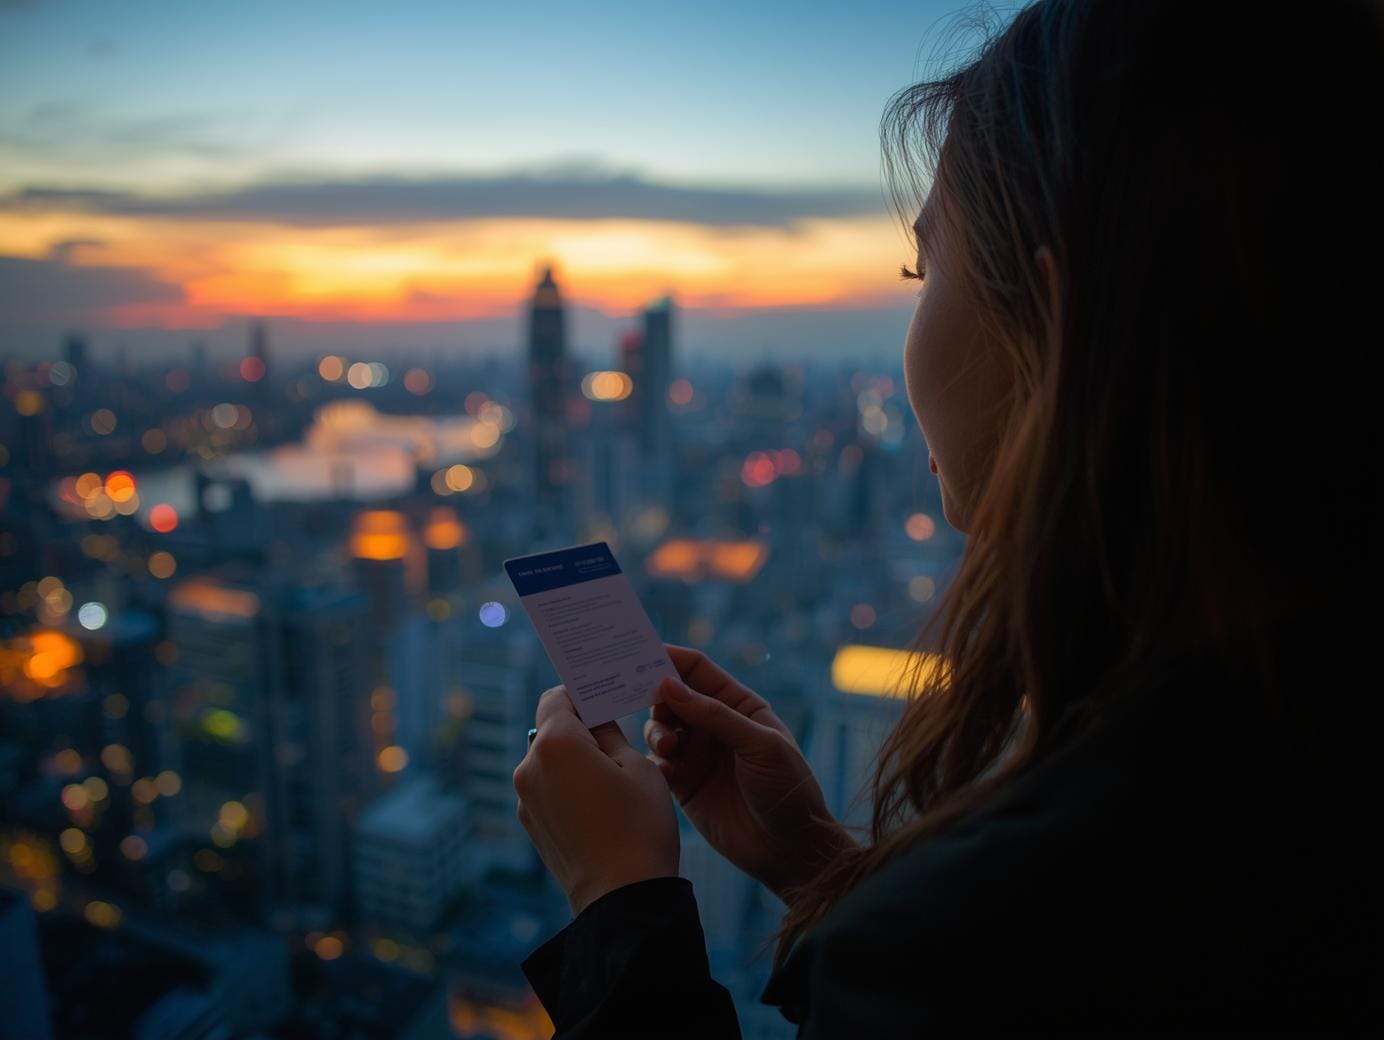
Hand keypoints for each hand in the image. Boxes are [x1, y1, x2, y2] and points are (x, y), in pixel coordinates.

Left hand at [514, 685, 680, 916]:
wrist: (623, 898)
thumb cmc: (639, 825)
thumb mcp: (637, 766)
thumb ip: (609, 732)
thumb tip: (594, 718)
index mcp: (556, 743)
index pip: (558, 696)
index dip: (581, 693)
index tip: (605, 697)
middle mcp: (529, 767)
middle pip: (551, 729)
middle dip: (581, 728)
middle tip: (617, 736)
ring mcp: (525, 799)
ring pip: (550, 761)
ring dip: (574, 760)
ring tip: (613, 779)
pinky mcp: (530, 825)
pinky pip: (547, 790)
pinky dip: (568, 787)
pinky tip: (599, 806)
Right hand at [644, 644, 856, 901]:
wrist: (789, 849)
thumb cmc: (788, 789)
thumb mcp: (759, 745)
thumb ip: (714, 714)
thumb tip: (667, 685)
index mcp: (738, 705)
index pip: (697, 670)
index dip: (669, 658)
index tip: (640, 654)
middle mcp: (714, 725)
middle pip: (671, 696)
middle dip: (655, 696)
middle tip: (649, 703)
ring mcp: (697, 754)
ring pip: (660, 728)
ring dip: (657, 731)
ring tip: (670, 747)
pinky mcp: (684, 784)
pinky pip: (657, 763)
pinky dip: (656, 761)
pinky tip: (669, 772)